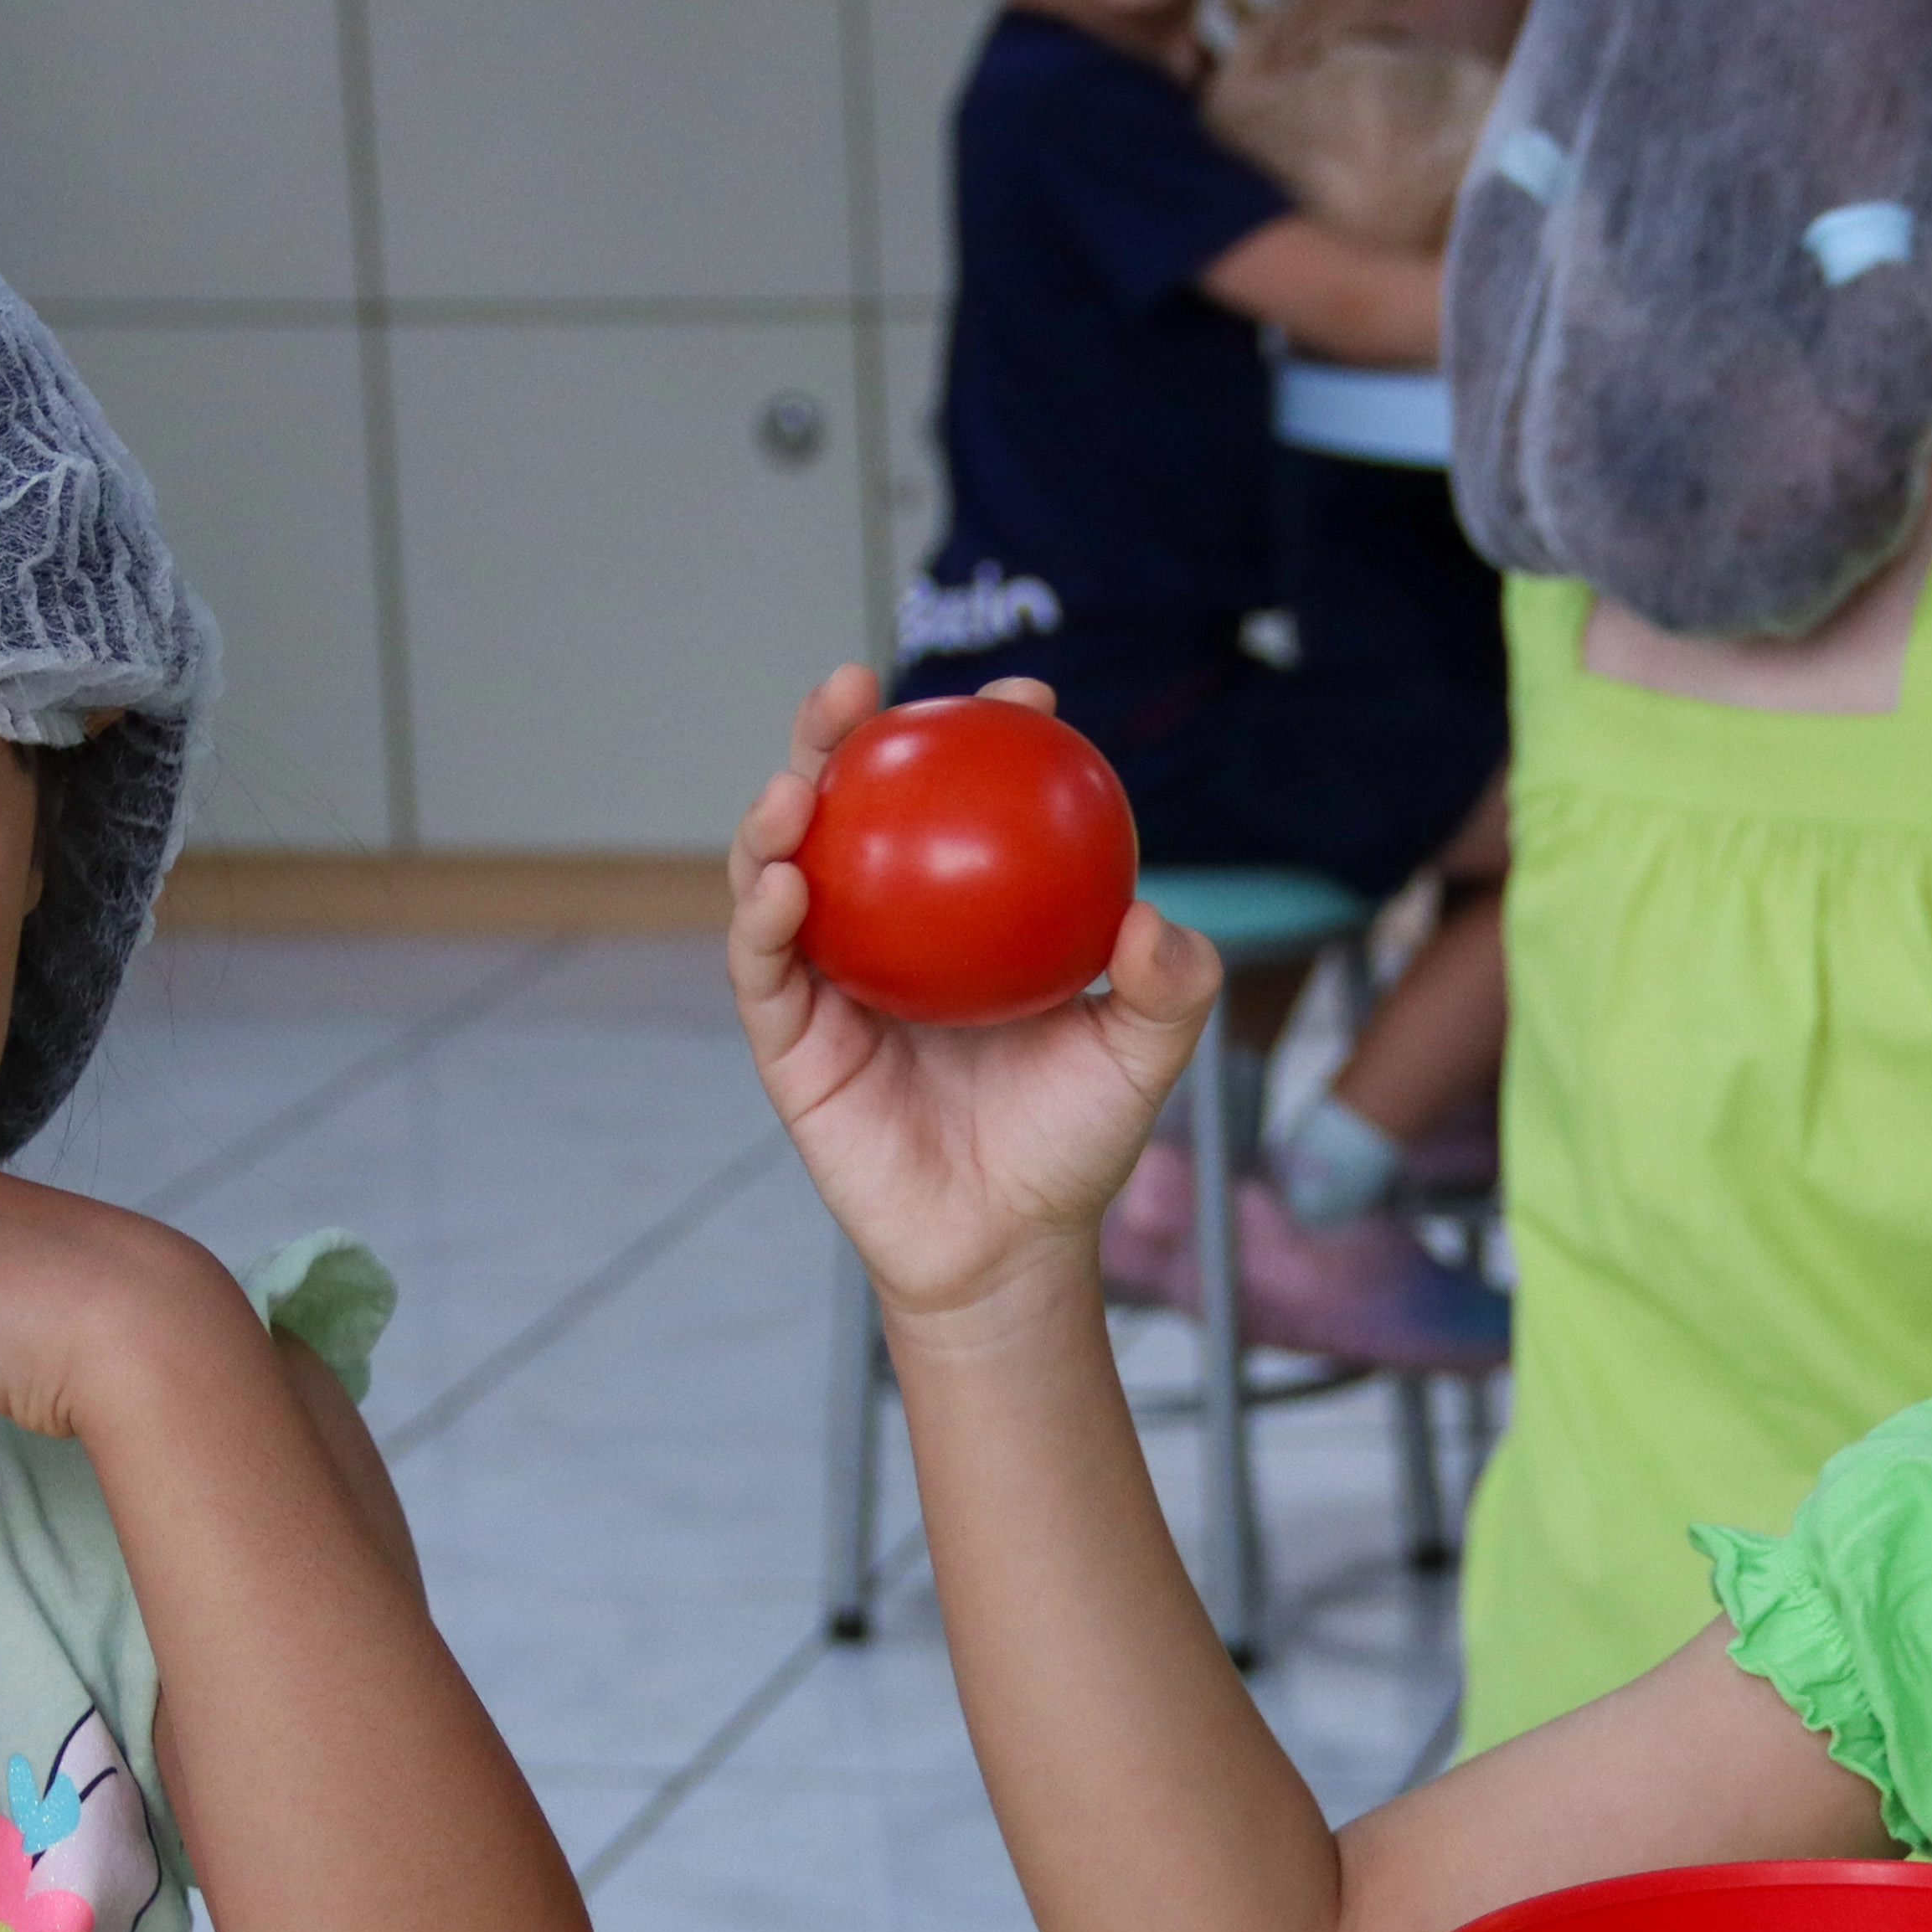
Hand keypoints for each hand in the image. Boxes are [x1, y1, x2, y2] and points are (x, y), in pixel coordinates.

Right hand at [726, 665, 1223, 1328]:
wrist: (1009, 1245)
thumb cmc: (1074, 1144)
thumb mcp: (1141, 1056)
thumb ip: (1168, 984)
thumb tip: (1154, 915)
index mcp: (965, 914)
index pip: (965, 803)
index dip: (984, 736)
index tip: (1023, 694)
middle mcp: (889, 928)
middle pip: (852, 807)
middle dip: (840, 734)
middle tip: (859, 686)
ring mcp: (831, 978)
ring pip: (785, 867)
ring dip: (779, 808)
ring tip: (801, 776)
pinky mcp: (788, 1038)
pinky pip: (764, 963)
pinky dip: (762, 914)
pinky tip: (783, 878)